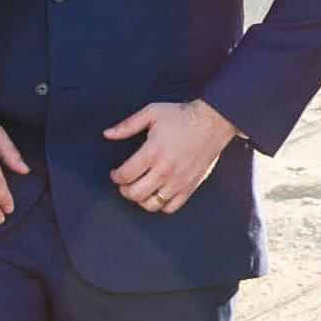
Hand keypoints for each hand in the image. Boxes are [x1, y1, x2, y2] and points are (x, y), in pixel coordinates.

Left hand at [105, 95, 240, 212]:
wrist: (213, 122)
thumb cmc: (182, 116)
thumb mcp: (152, 113)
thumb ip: (127, 125)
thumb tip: (107, 134)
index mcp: (152, 152)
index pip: (125, 175)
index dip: (115, 176)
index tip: (115, 173)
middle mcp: (164, 170)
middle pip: (135, 193)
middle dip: (124, 190)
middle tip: (125, 183)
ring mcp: (178, 181)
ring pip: (151, 204)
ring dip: (141, 200)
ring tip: (140, 189)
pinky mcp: (190, 187)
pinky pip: (171, 207)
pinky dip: (161, 205)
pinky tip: (158, 194)